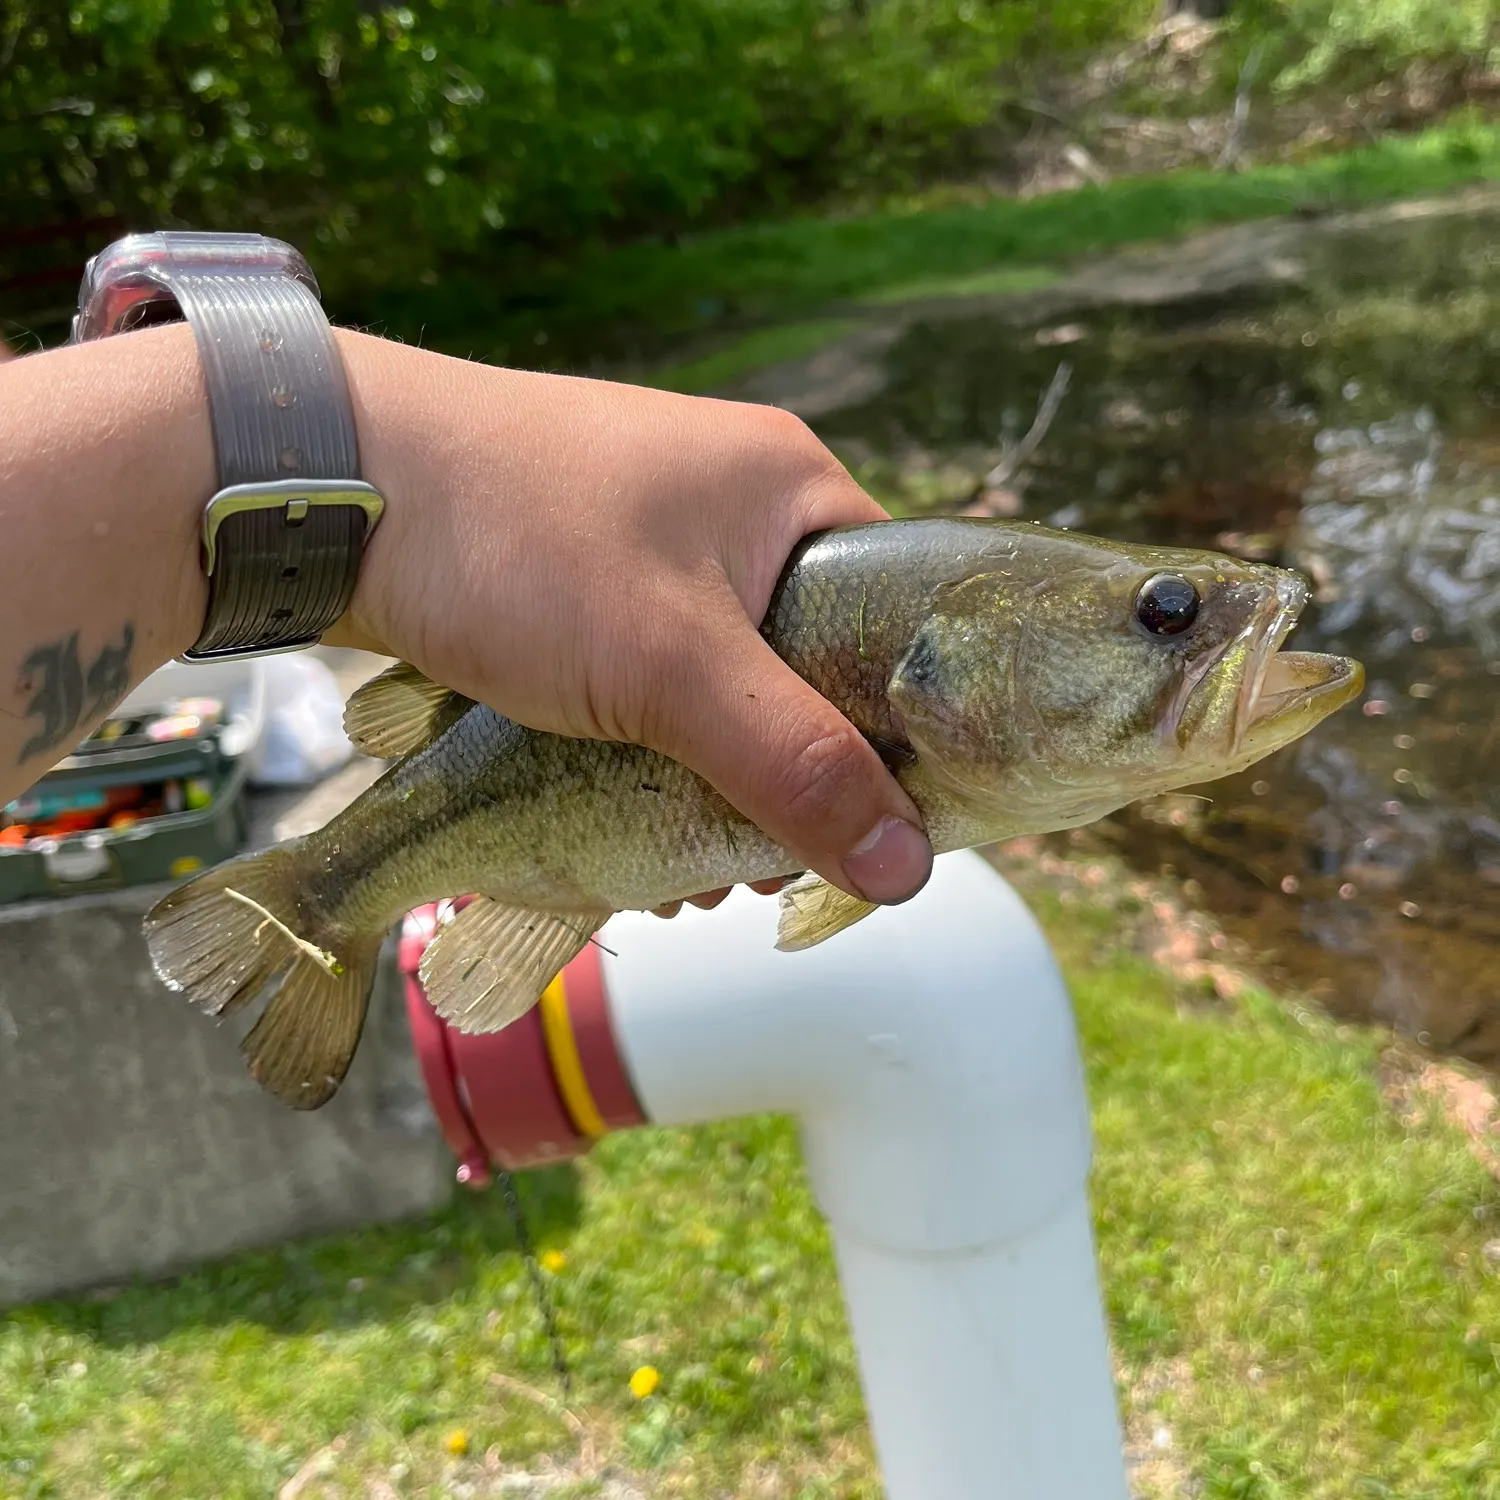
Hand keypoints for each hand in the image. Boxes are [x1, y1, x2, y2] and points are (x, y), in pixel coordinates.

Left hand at [328, 333, 932, 905]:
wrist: (326, 489)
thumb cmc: (518, 545)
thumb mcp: (670, 667)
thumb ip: (794, 764)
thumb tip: (906, 864)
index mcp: (791, 487)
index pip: (899, 620)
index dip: (897, 733)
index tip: (863, 824)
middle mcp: (736, 504)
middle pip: (813, 669)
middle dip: (785, 779)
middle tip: (749, 863)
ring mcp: (659, 538)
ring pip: (727, 686)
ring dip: (714, 778)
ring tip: (680, 862)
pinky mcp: (591, 576)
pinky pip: (657, 679)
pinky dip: (654, 748)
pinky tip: (623, 811)